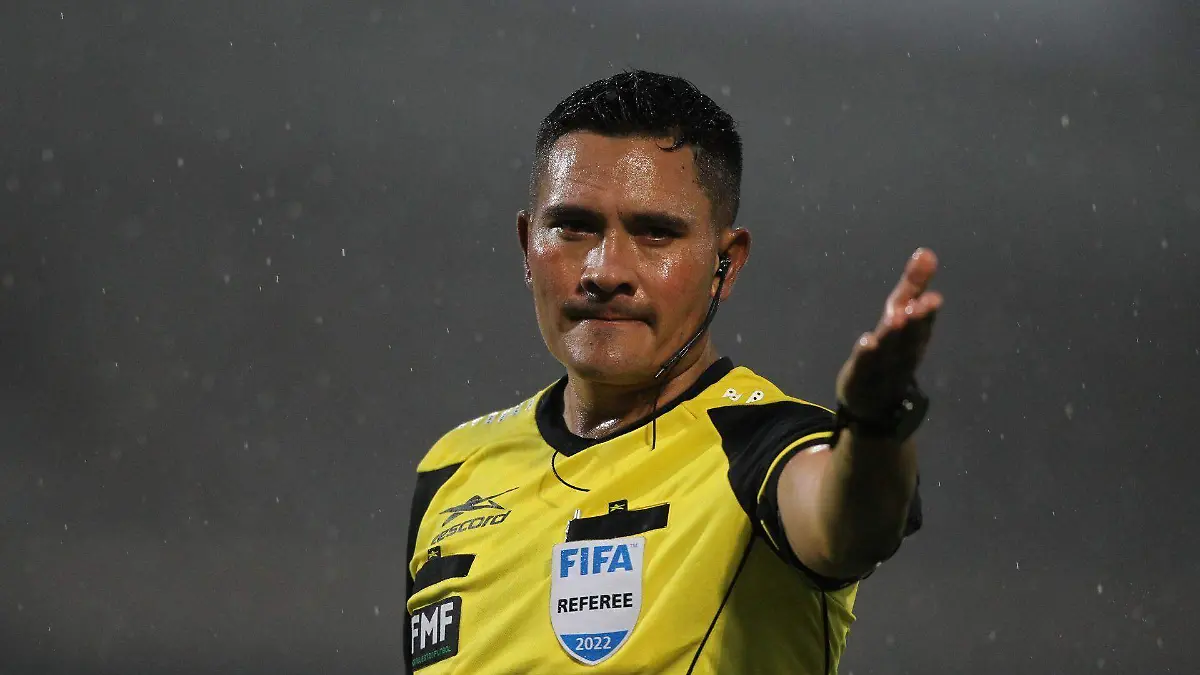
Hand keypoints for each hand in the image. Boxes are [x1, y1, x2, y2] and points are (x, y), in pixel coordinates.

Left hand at [835, 248, 942, 418]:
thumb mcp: (903, 317)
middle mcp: (904, 351)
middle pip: (911, 334)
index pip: (922, 317)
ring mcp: (884, 366)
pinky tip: (867, 341)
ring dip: (894, 334)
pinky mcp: (861, 376)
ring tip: (896, 318)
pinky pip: (865, 365)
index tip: (933, 296)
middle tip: (922, 303)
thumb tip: (926, 252)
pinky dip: (867, 354)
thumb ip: (913, 286)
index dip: (927, 307)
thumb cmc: (894, 352)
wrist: (876, 402)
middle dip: (918, 319)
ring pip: (891, 349)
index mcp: (916, 336)